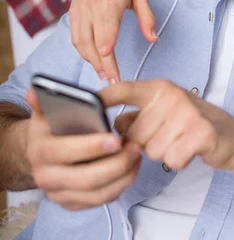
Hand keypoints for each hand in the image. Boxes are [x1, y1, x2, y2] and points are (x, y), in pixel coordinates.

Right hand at [25, 89, 141, 210]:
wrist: (42, 152)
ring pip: (96, 194)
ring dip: (122, 176)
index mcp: (38, 151)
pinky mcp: (72, 203)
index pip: (64, 151)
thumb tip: (35, 91)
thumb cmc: (51, 127)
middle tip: (134, 147)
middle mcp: (45, 177)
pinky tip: (132, 168)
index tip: (116, 138)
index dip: (91, 146)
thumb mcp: (45, 112)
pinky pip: (100, 201)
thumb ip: (44, 101)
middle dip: (114, 165)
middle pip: (85, 179)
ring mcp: (59, 194)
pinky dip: (120, 186)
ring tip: (137, 155)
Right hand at [71, 0, 156, 81]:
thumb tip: (154, 38)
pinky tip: (94, 61)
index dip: (107, 50)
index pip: (107, 30)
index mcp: (111, 1)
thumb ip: (147, 17)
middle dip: (102, 64)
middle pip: (93, 42)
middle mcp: (93, 7)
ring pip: (81, 43)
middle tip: (112, 81)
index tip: (112, 69)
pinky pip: (75, 39)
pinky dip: (83, 53)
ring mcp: (80, 12)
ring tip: (103, 75)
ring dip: (91, 61)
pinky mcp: (73, 15)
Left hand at [100, 80, 233, 173]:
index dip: (103, 98)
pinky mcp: (200, 132)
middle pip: (135, 134)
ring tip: (180, 140)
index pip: (124, 90)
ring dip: (164, 152)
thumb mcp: (163, 111)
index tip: (86, 104)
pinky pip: (171, 158)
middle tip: (169, 134)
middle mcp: (171, 95)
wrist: (232, 136)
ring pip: (151, 150)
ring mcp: (187, 112)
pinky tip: (190, 149)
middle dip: (147, 143)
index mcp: (160, 87)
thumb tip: (112, 124)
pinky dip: (179, 160)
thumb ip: (137, 115)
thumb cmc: (192, 123)